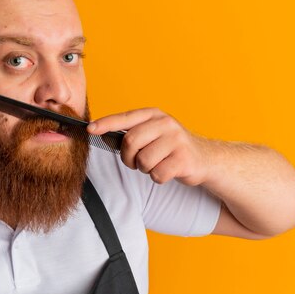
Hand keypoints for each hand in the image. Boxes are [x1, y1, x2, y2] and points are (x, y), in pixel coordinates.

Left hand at [87, 108, 210, 185]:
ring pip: (143, 161)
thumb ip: (132, 132)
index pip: (125, 118)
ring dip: (145, 169)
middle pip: (130, 142)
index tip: (89, 129)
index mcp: (154, 115)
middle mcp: (166, 123)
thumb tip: (100, 133)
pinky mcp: (183, 158)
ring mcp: (176, 140)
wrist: (205, 159)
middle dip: (129, 157)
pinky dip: (158, 177)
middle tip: (136, 162)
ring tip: (156, 164)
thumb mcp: (153, 133)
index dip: (106, 124)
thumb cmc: (171, 148)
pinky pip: (157, 174)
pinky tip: (168, 171)